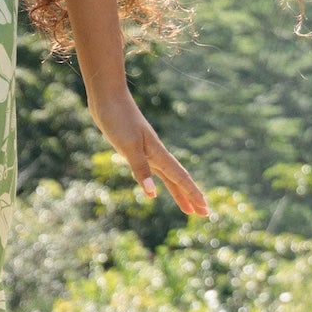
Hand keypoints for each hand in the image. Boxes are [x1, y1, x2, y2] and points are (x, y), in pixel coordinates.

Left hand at [90, 87, 208, 217]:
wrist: (106, 97)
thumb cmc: (118, 119)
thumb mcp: (128, 146)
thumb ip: (140, 169)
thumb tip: (152, 194)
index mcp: (157, 153)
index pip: (180, 178)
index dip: (192, 194)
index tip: (205, 210)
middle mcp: (155, 153)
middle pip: (178, 179)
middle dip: (190, 197)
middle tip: (204, 214)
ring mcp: (145, 150)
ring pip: (166, 176)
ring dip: (177, 192)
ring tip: (186, 208)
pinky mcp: (134, 147)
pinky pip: (153, 169)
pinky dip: (158, 180)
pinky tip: (156, 185)